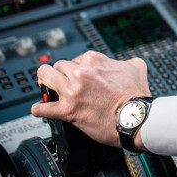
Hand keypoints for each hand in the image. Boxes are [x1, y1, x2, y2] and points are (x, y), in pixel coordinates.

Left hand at [31, 51, 150, 148]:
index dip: (76, 67)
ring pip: (44, 78)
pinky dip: (40, 109)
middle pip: (57, 66)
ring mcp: (72, 91)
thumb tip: (124, 64)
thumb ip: (126, 61)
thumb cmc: (136, 96)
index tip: (78, 76)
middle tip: (61, 81)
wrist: (135, 118)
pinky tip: (41, 109)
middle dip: (59, 73)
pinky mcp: (67, 110)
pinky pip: (42, 108)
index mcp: (94, 60)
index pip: (75, 58)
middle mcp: (80, 73)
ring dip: (44, 83)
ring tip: (45, 88)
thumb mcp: (136, 67)